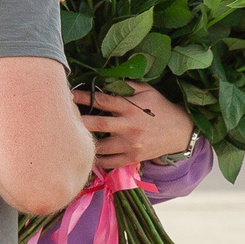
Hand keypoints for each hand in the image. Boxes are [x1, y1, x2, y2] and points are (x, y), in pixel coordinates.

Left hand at [75, 82, 195, 169]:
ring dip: (85, 142)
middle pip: (97, 124)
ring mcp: (130, 145)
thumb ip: (126, 86)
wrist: (180, 131)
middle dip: (78, 121)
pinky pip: (108, 162)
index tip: (68, 95)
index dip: (83, 97)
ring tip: (73, 137)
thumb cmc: (160, 107)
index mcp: (131, 108)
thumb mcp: (147, 90)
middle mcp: (129, 127)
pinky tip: (88, 152)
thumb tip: (103, 81)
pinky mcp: (132, 159)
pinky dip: (96, 159)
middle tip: (64, 117)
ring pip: (100, 147)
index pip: (101, 101)